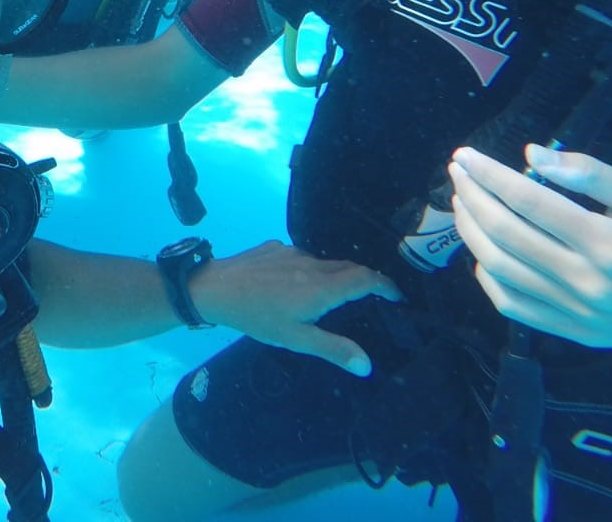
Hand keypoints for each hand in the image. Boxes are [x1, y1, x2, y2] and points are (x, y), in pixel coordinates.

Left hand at [192, 240, 400, 376]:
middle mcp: (311, 264)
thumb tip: (367, 365)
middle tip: (373, 298)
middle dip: (365, 281)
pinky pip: (301, 257)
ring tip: (332, 296)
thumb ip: (333, 349)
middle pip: (348, 268)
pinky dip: (309, 269)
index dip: (386, 285)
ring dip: (335, 276)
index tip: (397, 295)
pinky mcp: (275, 247)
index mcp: (321, 287)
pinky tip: (294, 285)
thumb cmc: (257, 317)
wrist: (214, 287)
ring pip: (324, 262)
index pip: (365, 279)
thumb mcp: (295, 339)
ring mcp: (292, 251)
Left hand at [450, 144, 611, 365]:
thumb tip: (533, 156)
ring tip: (463, 203)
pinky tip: (484, 251)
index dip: (490, 175)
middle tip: (457, 172)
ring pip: (502, 271)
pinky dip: (489, 277)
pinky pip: (515, 307)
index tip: (464, 155)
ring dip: (472, 234)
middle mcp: (589, 284)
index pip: (530, 202)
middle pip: (507, 236)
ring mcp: (579, 315)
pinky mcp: (576, 334)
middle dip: (472, 198)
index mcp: (611, 246)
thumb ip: (593, 175)